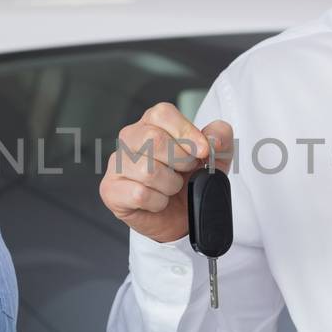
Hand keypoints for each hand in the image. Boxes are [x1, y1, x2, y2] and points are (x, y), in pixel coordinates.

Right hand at [100, 102, 234, 242]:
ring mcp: (117, 164)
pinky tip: (158, 201)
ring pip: (148, 170)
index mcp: (152, 123)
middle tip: (186, 171)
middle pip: (154, 140)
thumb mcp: (214, 158)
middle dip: (180, 160)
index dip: (186, 132)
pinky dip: (158, 202)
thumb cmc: (190, 182)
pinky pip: (139, 194)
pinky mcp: (111, 190)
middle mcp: (130, 139)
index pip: (162, 114)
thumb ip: (220, 138)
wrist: (181, 218)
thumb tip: (213, 139)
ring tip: (171, 188)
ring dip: (170, 185)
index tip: (203, 150)